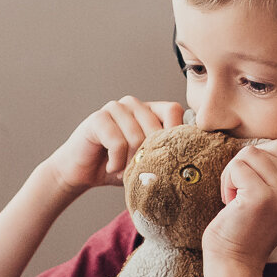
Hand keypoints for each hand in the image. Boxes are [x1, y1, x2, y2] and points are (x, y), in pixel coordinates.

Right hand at [40, 96, 185, 195]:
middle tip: (141, 172)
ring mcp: (114, 108)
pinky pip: (117, 142)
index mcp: (149, 110)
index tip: (169, 160)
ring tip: (125, 172)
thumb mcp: (148, 161)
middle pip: (157, 126)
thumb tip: (195, 159)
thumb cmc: (117, 167)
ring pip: (138, 136)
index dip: (176, 135)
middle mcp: (133, 105)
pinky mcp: (97, 118)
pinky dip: (117, 161)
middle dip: (151, 156)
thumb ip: (168, 154)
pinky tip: (111, 167)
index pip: (174, 110)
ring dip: (132, 162)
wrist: (80, 172)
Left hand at [204, 135, 276, 267]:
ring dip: (233, 174)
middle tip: (241, 196)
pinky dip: (227, 182)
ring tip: (236, 200)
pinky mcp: (262, 197)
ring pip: (250, 154)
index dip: (259, 163)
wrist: (234, 262)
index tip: (252, 190)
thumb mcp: (271, 196)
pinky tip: (231, 205)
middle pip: (266, 148)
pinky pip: (237, 166)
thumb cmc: (246, 228)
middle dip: (244, 167)